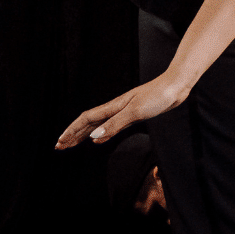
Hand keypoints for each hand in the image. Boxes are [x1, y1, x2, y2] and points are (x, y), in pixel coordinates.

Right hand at [55, 74, 190, 149]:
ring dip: (83, 135)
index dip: (71, 131)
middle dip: (72, 135)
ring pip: (97, 125)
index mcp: (112, 108)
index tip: (60, 142)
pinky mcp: (134, 115)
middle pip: (87, 123)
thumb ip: (114, 125)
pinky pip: (111, 127)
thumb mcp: (135, 112)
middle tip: (59, 146)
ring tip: (72, 144)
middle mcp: (115, 109)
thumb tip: (94, 137)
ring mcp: (123, 112)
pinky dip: (101, 135)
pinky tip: (98, 140)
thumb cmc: (157, 96)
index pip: (85, 120)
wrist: (175, 87)